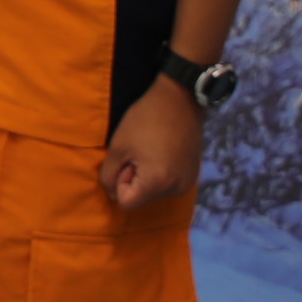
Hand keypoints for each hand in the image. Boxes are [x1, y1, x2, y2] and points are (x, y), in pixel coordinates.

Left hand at [97, 79, 205, 211]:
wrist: (179, 99)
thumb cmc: (144, 120)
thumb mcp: (117, 148)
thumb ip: (108, 176)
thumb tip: (113, 195)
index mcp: (158, 184)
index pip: (127, 202)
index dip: (121, 181)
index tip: (129, 159)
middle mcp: (177, 189)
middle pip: (142, 199)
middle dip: (134, 179)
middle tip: (140, 151)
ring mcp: (188, 183)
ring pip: (153, 192)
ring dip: (147, 175)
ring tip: (152, 149)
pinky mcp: (193, 174)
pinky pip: (167, 184)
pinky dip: (160, 172)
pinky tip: (163, 151)